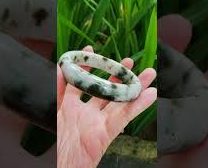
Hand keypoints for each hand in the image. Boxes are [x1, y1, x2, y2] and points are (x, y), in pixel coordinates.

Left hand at [57, 46, 156, 167]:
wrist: (66, 166)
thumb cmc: (60, 144)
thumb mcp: (56, 112)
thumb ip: (58, 90)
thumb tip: (59, 68)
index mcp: (75, 108)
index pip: (83, 82)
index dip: (88, 66)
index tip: (92, 50)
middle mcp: (90, 113)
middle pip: (108, 90)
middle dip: (119, 75)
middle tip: (130, 62)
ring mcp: (100, 122)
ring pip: (121, 100)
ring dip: (135, 87)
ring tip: (149, 74)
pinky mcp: (108, 132)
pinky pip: (125, 117)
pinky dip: (138, 105)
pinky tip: (151, 94)